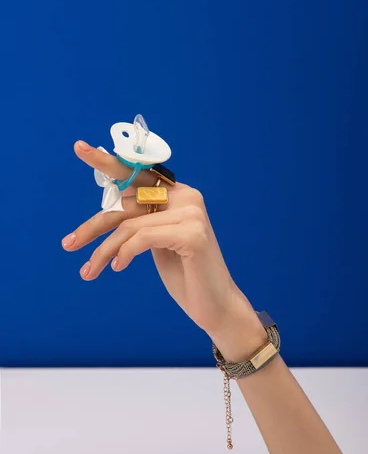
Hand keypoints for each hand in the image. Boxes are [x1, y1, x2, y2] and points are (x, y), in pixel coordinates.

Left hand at [61, 140, 262, 347]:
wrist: (214, 305)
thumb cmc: (184, 274)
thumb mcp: (156, 240)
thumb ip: (141, 219)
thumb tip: (108, 206)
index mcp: (178, 193)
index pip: (136, 173)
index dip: (107, 161)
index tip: (80, 148)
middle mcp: (187, 196)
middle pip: (126, 203)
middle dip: (92, 226)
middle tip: (68, 245)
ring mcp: (193, 213)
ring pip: (130, 225)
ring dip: (104, 250)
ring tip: (89, 272)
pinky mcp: (193, 234)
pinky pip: (142, 238)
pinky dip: (124, 254)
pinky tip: (118, 268)